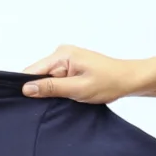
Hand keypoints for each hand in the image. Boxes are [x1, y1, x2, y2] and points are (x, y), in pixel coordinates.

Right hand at [21, 45, 142, 103]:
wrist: (129, 80)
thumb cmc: (109, 82)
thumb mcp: (78, 88)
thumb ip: (51, 88)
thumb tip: (26, 88)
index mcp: (62, 55)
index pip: (31, 71)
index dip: (28, 87)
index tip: (31, 101)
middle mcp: (61, 53)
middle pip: (37, 75)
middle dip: (43, 90)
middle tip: (57, 100)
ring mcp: (65, 60)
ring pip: (46, 79)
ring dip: (53, 90)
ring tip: (67, 96)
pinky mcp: (70, 66)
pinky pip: (55, 79)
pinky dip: (60, 89)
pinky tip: (69, 94)